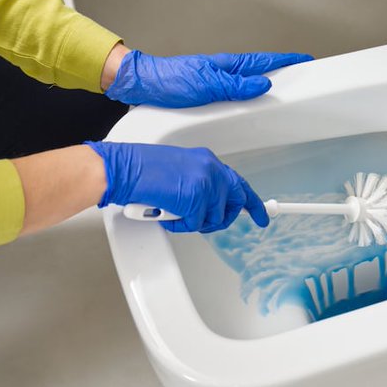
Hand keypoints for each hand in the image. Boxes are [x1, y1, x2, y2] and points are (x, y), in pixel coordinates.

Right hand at [85, 141, 268, 232]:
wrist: (125, 169)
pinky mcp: (197, 199)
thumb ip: (199, 183)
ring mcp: (207, 184)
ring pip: (215, 218)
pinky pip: (196, 224)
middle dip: (224, 218)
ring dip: (194, 222)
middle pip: (236, 201)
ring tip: (173, 211)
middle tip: (206, 223)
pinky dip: (180, 225)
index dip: (251, 201)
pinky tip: (166, 213)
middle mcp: (212, 169)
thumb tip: (211, 204)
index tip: (262, 215)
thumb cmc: (142, 171)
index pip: (238, 183)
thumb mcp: (180, 172)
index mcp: (207, 161)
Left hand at [103, 47, 312, 107]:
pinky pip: (236, 94)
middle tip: (302, 77)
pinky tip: (250, 104)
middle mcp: (225, 72)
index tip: (305, 60)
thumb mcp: (207, 85)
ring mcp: (217, 82)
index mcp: (228, 66)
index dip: (286, 61)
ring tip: (283, 92)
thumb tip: (264, 85)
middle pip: (261, 71)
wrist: (143, 85)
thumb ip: (237, 86)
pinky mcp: (209, 93)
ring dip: (266, 85)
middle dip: (283, 72)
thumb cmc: (170, 81)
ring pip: (249, 83)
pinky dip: (249, 96)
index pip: (265, 62)